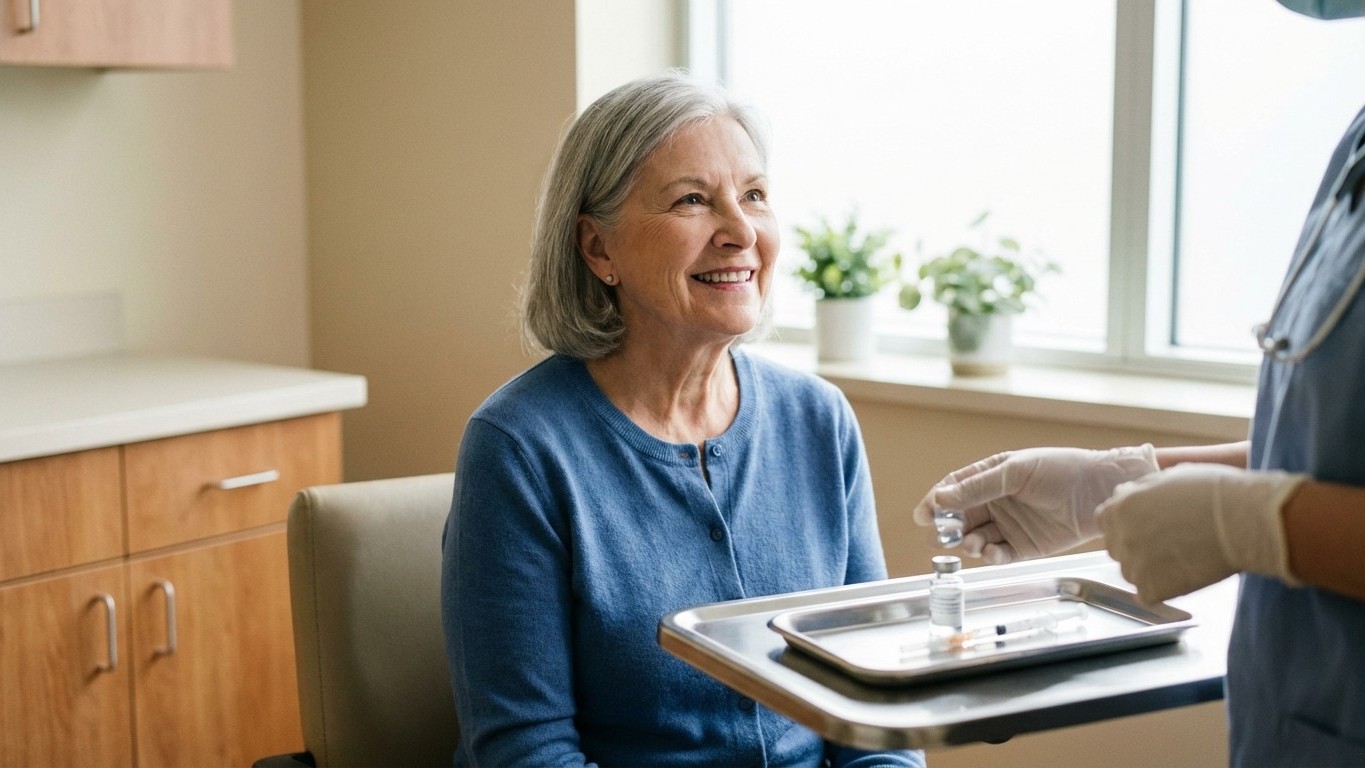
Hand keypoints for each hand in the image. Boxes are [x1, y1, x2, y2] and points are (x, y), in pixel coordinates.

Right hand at [913, 445, 1157, 564]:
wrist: (1100, 490)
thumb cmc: (1061, 469)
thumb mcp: (1014, 472)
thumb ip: (977, 487)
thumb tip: (940, 498)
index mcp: (991, 476)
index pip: (955, 489)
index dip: (937, 502)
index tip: (923, 515)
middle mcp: (997, 502)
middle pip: (962, 517)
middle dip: (950, 527)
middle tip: (943, 535)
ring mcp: (1009, 525)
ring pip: (977, 538)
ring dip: (969, 543)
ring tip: (972, 544)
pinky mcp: (1024, 547)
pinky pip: (999, 554)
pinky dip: (990, 556)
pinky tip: (990, 552)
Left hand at [1096, 463, 1305, 602]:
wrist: (1242, 520)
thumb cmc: (1213, 492)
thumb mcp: (1168, 477)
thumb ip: (1140, 491)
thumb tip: (1128, 495)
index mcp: (1120, 507)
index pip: (1106, 521)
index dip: (1124, 524)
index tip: (1143, 527)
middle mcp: (1120, 536)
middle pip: (1117, 547)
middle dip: (1136, 546)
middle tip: (1168, 544)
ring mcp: (1134, 565)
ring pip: (1131, 573)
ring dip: (1149, 569)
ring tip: (1180, 560)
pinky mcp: (1152, 589)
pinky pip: (1148, 594)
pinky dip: (1163, 589)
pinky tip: (1184, 575)